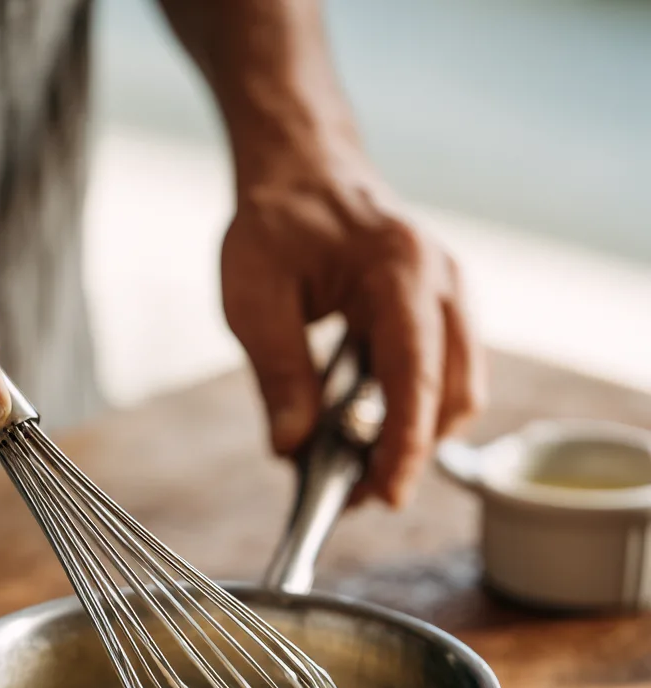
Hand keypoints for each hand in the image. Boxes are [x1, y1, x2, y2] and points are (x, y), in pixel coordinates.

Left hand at [221, 134, 484, 506]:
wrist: (305, 168)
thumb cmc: (276, 223)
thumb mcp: (253, 295)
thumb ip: (278, 372)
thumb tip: (293, 448)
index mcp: (400, 269)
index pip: (416, 375)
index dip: (404, 445)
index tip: (387, 496)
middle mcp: (443, 282)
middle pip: (454, 395)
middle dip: (409, 453)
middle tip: (354, 492)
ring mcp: (453, 297)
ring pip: (458, 394)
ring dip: (414, 439)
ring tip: (354, 468)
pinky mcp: (445, 314)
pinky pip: (446, 380)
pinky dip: (413, 415)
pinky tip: (365, 431)